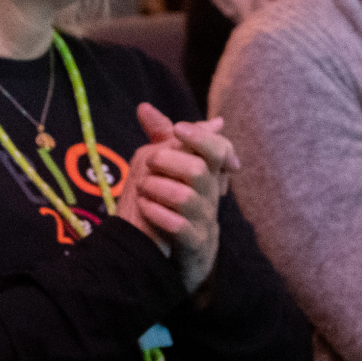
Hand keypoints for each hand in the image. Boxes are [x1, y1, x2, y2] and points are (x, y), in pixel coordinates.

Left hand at [116, 103, 233, 294]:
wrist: (177, 253)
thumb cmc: (172, 204)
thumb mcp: (166, 169)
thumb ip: (159, 139)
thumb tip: (144, 107)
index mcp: (208, 174)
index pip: (219, 150)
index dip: (201, 137)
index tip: (178, 129)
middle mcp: (210, 196)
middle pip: (200, 170)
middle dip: (169, 162)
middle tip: (149, 162)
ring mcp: (203, 221)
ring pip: (186, 197)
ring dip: (158, 188)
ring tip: (142, 188)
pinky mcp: (193, 244)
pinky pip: (178, 227)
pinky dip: (157, 214)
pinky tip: (145, 208)